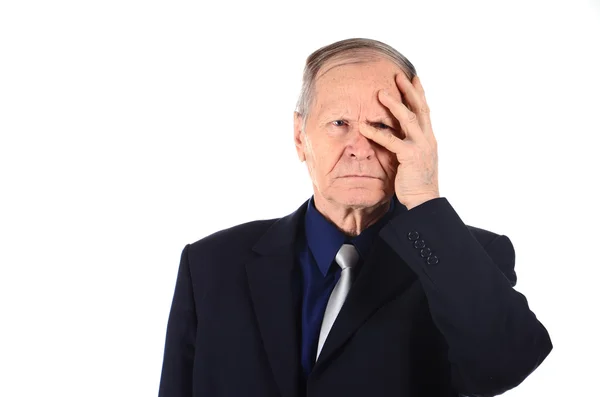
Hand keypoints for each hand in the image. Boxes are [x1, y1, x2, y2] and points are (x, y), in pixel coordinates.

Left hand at [359, 73, 439, 209]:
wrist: (424, 201)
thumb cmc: (416, 182)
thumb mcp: (414, 159)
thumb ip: (407, 144)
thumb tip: (396, 134)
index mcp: (429, 138)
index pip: (425, 110)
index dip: (419, 93)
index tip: (413, 77)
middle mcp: (427, 139)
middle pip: (420, 108)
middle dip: (409, 90)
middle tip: (399, 74)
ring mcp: (421, 146)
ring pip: (408, 119)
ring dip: (395, 104)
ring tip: (381, 92)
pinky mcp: (411, 156)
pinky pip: (392, 141)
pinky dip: (378, 132)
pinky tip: (365, 127)